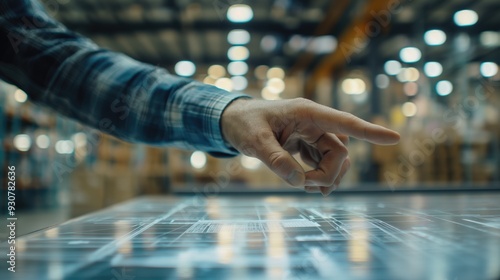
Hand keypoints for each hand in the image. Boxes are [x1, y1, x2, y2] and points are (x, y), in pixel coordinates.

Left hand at [221, 98, 399, 195]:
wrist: (233, 121)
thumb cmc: (244, 124)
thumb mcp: (254, 141)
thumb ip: (275, 160)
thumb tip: (298, 181)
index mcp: (306, 113)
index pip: (344, 123)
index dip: (369, 132)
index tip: (394, 138)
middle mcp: (314, 122)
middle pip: (339, 152)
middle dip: (329, 173)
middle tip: (306, 186)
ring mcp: (312, 133)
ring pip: (334, 158)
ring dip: (326, 176)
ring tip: (309, 188)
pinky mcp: (306, 143)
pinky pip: (322, 161)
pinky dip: (319, 175)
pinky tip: (311, 185)